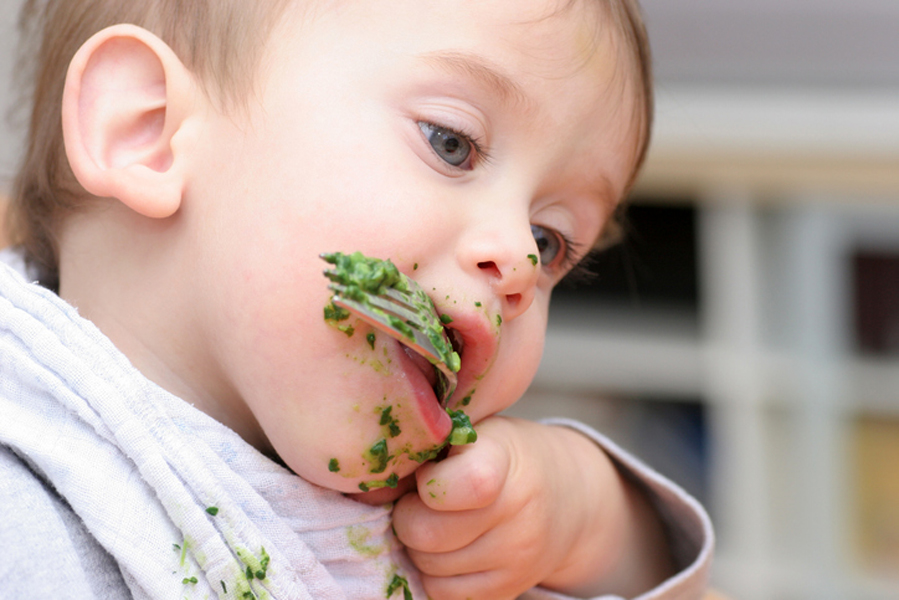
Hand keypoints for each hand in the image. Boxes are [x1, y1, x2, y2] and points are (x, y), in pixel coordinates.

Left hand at [391, 416, 673, 599]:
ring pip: (429, 568)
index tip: (428, 473)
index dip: (428, 482)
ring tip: (440, 521)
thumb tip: (369, 490)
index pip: (466, 484)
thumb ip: (426, 449)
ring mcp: (516, 557)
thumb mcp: (473, 432)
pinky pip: (443, 593)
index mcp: (504, 458)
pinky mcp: (508, 589)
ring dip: (419, 547)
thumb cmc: (504, 454)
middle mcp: (518, 511)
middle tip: (420, 502)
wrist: (567, 495)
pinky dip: (435, 573)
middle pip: (427, 534)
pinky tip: (452, 546)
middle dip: (408, 518)